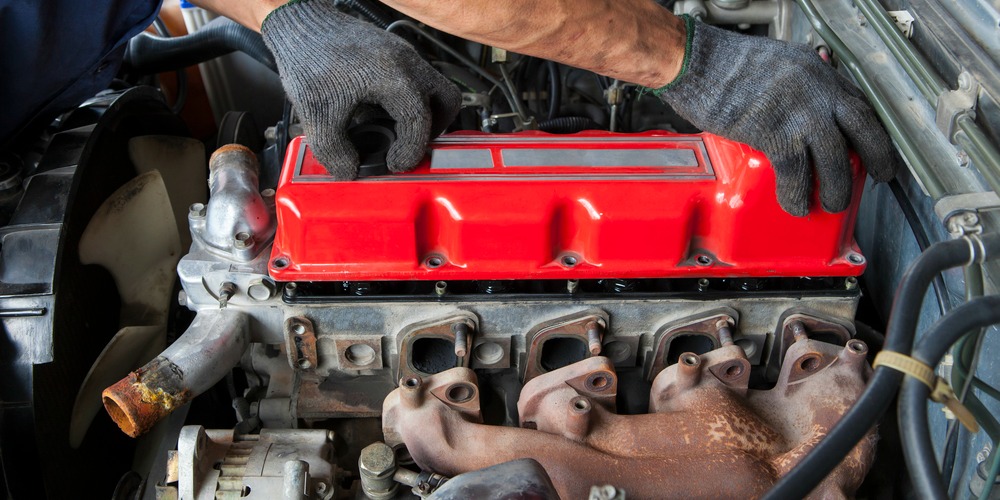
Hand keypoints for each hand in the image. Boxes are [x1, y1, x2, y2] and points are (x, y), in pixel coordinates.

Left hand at [261, 0, 460, 178]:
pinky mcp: (394, 51)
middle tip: (411, 145)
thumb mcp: (317, 114)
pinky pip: (416, 79)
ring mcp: (403, 54)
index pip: (421, 123)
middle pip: (446, 102)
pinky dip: (407, 100)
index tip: (394, 164)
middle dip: (433, 130)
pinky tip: (377, 109)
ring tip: (393, 130)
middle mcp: (407, 63)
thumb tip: (349, 169)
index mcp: (395, 78)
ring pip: (434, 89)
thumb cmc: (309, 58)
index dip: (410, 151)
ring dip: (422, 114)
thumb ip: (335, 150)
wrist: (300, 23)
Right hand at [656, 17, 896, 215]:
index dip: (871, 130)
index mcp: (819, 72)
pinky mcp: (776, 134)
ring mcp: (800, 113)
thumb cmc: (725, 63)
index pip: (859, 103)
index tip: (874, 146)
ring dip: (836, 188)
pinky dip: (797, 195)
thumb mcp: (777, 60)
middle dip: (877, 157)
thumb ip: (797, 81)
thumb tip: (802, 102)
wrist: (698, 63)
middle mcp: (818, 90)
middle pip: (863, 129)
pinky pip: (796, 173)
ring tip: (832, 203)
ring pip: (835, 159)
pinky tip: (795, 205)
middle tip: (880, 175)